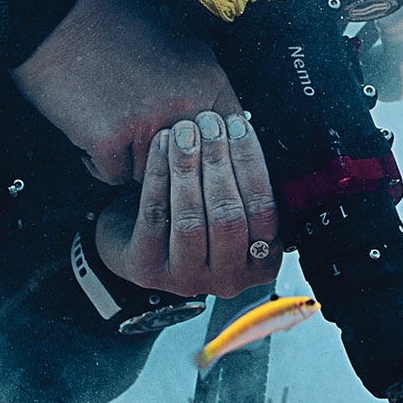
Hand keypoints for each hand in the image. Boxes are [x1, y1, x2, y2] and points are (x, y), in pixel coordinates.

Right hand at [11, 0, 238, 184]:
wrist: (57, 15)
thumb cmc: (110, 22)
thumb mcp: (177, 40)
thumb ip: (198, 84)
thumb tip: (213, 123)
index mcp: (209, 81)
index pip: (231, 139)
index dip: (209, 149)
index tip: (193, 151)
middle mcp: (186, 106)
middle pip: (189, 163)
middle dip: (167, 157)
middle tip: (141, 135)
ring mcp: (149, 125)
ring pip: (149, 173)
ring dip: (128, 159)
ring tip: (109, 123)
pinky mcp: (110, 140)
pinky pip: (113, 175)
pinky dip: (98, 162)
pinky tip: (90, 132)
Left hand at [94, 110, 282, 297]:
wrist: (138, 237)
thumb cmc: (195, 211)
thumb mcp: (230, 201)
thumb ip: (246, 181)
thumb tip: (248, 130)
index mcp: (260, 263)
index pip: (264, 212)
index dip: (251, 163)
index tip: (238, 126)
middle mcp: (227, 280)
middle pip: (228, 217)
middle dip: (219, 161)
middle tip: (209, 122)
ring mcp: (186, 280)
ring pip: (191, 220)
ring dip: (188, 167)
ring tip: (184, 130)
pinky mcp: (148, 270)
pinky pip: (155, 217)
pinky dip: (159, 175)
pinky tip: (161, 146)